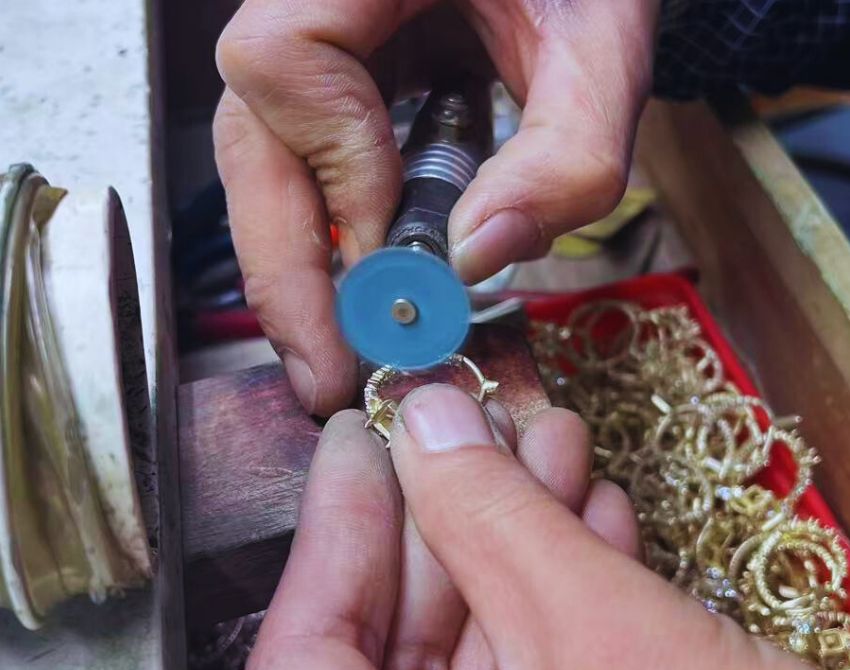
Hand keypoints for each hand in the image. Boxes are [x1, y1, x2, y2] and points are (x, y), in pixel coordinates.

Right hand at [214, 0, 659, 413]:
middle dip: (287, 270)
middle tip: (325, 371)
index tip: (396, 258)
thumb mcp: (603, 45)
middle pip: (249, 138)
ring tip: (341, 348)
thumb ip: (565, 152)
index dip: (333, 169)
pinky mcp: (339, 74)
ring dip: (306, 265)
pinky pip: (307, 161)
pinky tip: (373, 284)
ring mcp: (316, 34)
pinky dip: (337, 233)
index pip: (282, 63)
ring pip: (267, 160)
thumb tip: (477, 260)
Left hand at [246, 385, 849, 669]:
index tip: (361, 440)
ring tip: (546, 451)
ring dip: (517, 547)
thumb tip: (428, 426)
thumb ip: (496, 528)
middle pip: (393, 660)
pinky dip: (564, 606)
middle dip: (450, 525)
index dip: (335, 532)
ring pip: (476, 668)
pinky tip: (589, 524)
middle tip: (468, 428)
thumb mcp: (607, 659)